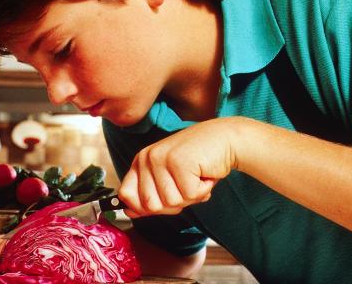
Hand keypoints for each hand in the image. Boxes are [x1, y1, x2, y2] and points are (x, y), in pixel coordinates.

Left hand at [119, 117, 240, 217]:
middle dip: (174, 204)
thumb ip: (148, 196)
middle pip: (151, 205)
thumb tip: (128, 212)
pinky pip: (190, 195)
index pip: (126, 195)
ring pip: (172, 202)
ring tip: (196, 177)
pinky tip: (204, 173)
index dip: (144, 207)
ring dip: (191, 197)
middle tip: (187, 185)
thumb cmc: (198, 162)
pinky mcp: (180, 162)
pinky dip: (203, 190)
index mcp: (141, 161)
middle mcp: (148, 158)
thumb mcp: (168, 179)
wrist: (224, 139)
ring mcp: (162, 158)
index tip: (165, 199)